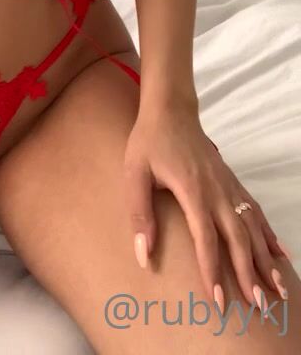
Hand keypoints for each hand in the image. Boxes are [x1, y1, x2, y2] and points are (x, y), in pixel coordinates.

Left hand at [123, 106, 288, 311]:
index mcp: (193, 191)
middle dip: (248, 273)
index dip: (211, 270)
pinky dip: (270, 234)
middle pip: (238, 238)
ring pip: (253, 227)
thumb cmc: (149, 142)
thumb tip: (143, 256)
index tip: (216, 300)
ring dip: (266, 259)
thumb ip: (140, 214)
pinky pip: (256, 211)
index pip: (205, 239)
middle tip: (259, 306)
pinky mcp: (232, 182)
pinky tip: (282, 254)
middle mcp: (217, 191)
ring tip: (278, 288)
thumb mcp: (134, 174)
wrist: (171, 109)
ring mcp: (228, 186)